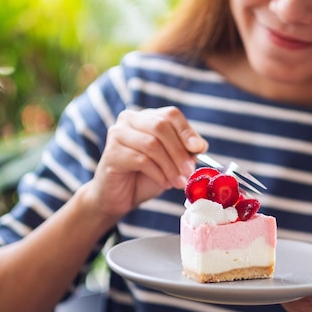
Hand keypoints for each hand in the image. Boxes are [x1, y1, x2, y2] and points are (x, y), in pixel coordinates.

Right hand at [81, 106, 207, 223]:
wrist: (118, 197)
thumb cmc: (146, 177)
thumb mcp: (171, 161)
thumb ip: (184, 151)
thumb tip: (200, 145)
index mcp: (147, 116)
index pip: (170, 114)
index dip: (186, 131)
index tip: (199, 148)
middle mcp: (130, 119)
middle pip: (161, 126)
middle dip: (179, 151)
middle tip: (189, 171)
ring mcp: (117, 134)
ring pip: (151, 144)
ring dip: (170, 166)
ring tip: (178, 182)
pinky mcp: (111, 153)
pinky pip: (141, 160)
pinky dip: (158, 173)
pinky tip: (164, 183)